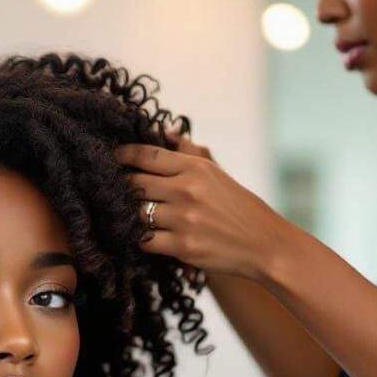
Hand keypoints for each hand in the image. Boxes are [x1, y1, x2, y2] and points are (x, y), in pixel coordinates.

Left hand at [114, 137, 289, 282]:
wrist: (264, 244)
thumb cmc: (238, 208)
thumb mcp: (217, 174)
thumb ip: (190, 152)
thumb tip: (165, 131)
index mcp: (196, 168)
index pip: (148, 155)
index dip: (123, 155)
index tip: (111, 158)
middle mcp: (188, 190)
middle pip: (135, 184)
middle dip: (120, 188)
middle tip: (112, 191)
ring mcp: (184, 218)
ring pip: (137, 213)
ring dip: (129, 216)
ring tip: (125, 216)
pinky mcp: (183, 246)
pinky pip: (145, 240)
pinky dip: (140, 239)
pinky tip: (143, 236)